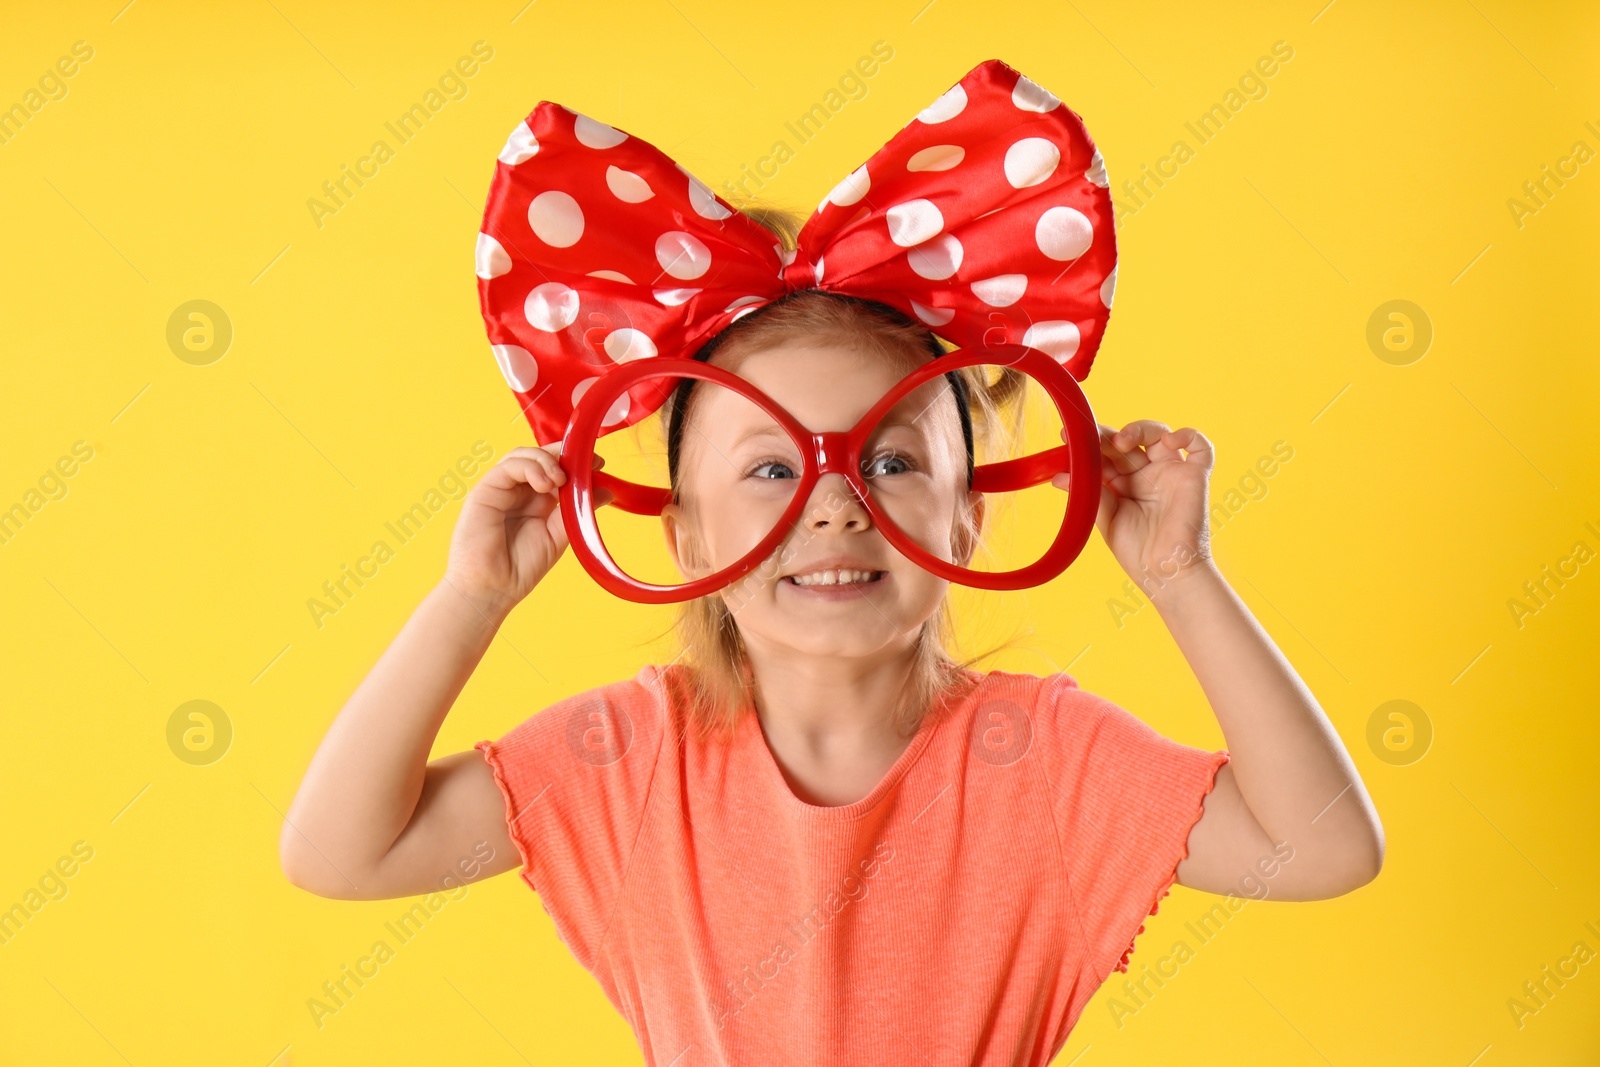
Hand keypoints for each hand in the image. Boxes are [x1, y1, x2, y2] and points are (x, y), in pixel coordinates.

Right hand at [443, 446, 611, 618]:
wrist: (493, 588)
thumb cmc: (520, 568)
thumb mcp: (559, 536)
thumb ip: (578, 511)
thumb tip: (606, 491)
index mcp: (537, 501)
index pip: (555, 468)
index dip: (575, 462)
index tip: (598, 464)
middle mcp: (519, 491)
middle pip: (539, 456)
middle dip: (563, 453)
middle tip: (586, 461)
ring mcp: (502, 489)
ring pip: (523, 455)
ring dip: (547, 460)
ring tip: (561, 480)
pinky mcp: (486, 490)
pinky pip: (509, 466)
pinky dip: (530, 467)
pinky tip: (545, 484)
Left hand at [1054, 420, 1215, 595]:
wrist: (1165, 573)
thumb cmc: (1137, 552)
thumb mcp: (1106, 519)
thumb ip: (1090, 493)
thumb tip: (1059, 476)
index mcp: (1124, 484)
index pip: (1107, 454)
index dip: (1091, 444)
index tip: (1067, 438)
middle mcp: (1148, 475)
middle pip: (1129, 441)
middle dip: (1108, 435)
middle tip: (1089, 436)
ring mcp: (1171, 473)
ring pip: (1159, 434)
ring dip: (1140, 429)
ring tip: (1121, 441)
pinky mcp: (1194, 476)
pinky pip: (1200, 447)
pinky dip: (1187, 435)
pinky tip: (1168, 440)